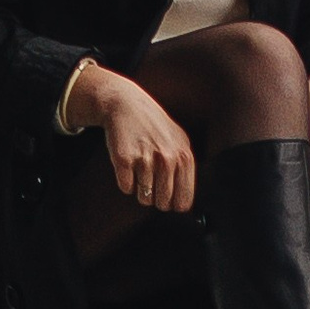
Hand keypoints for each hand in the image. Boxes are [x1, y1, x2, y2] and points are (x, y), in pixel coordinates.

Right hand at [73, 62, 197, 214]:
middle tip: (151, 177)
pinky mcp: (124, 160)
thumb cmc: (154, 125)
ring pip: (144, 198)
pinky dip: (125, 180)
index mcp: (184, 157)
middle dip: (156, 196)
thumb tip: (184, 204)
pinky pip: (126, 188)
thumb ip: (185, 170)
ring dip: (140, 187)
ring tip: (139, 166)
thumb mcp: (179, 142)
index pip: (182, 202)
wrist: (126, 104)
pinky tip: (128, 162)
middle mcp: (167, 159)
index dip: (173, 203)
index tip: (167, 196)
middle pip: (162, 203)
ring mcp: (145, 159)